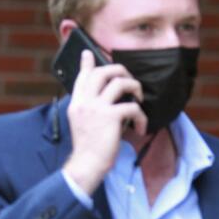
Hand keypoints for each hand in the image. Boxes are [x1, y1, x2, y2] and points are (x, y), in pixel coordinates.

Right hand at [62, 49, 146, 193]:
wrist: (87, 164)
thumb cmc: (90, 148)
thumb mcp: (83, 123)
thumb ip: (91, 109)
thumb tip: (109, 101)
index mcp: (77, 103)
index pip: (81, 77)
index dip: (87, 64)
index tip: (88, 53)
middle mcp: (84, 101)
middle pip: (102, 72)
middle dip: (121, 71)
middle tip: (130, 81)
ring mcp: (96, 107)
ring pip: (120, 82)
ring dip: (135, 88)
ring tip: (139, 100)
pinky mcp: (111, 116)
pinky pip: (133, 107)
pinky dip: (141, 117)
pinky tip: (140, 128)